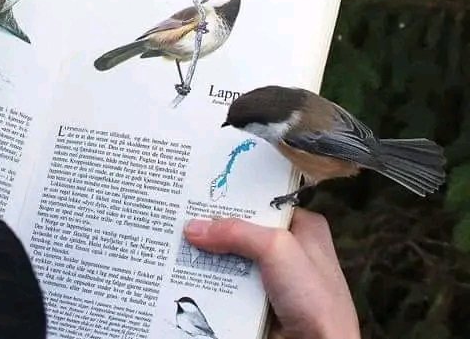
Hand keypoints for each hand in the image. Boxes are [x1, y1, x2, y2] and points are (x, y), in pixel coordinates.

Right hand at [183, 209, 359, 338]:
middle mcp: (290, 250)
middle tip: (183, 218)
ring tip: (178, 244)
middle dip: (215, 228)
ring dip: (209, 257)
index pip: (262, 203)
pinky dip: (212, 282)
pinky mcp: (260, 301)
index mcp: (304, 227)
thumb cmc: (316, 300)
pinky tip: (188, 272)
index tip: (202, 193)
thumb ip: (236, 232)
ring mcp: (274, 278)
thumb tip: (195, 228)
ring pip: (232, 259)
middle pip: (242, 231)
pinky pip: (229, 284)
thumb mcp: (276, 249)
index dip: (234, 198)